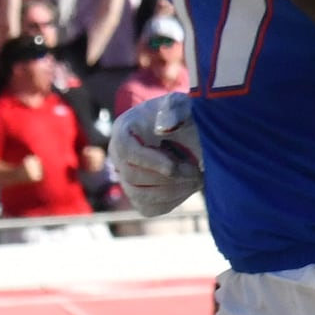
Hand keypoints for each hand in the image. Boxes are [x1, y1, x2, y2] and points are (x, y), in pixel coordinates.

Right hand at [110, 89, 202, 217]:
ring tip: (196, 179)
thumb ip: (175, 110)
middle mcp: (118, 155)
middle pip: (132, 177)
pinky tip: (188, 187)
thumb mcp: (182, 107)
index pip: (126, 152)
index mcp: (123, 130)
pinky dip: (171, 201)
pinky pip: (149, 208)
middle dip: (168, 178)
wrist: (189, 133)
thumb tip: (164, 127)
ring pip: (140, 196)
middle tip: (196, 172)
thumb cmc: (184, 116)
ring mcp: (125, 178)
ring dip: (172, 191)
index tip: (175, 167)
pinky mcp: (138, 196)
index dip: (149, 162)